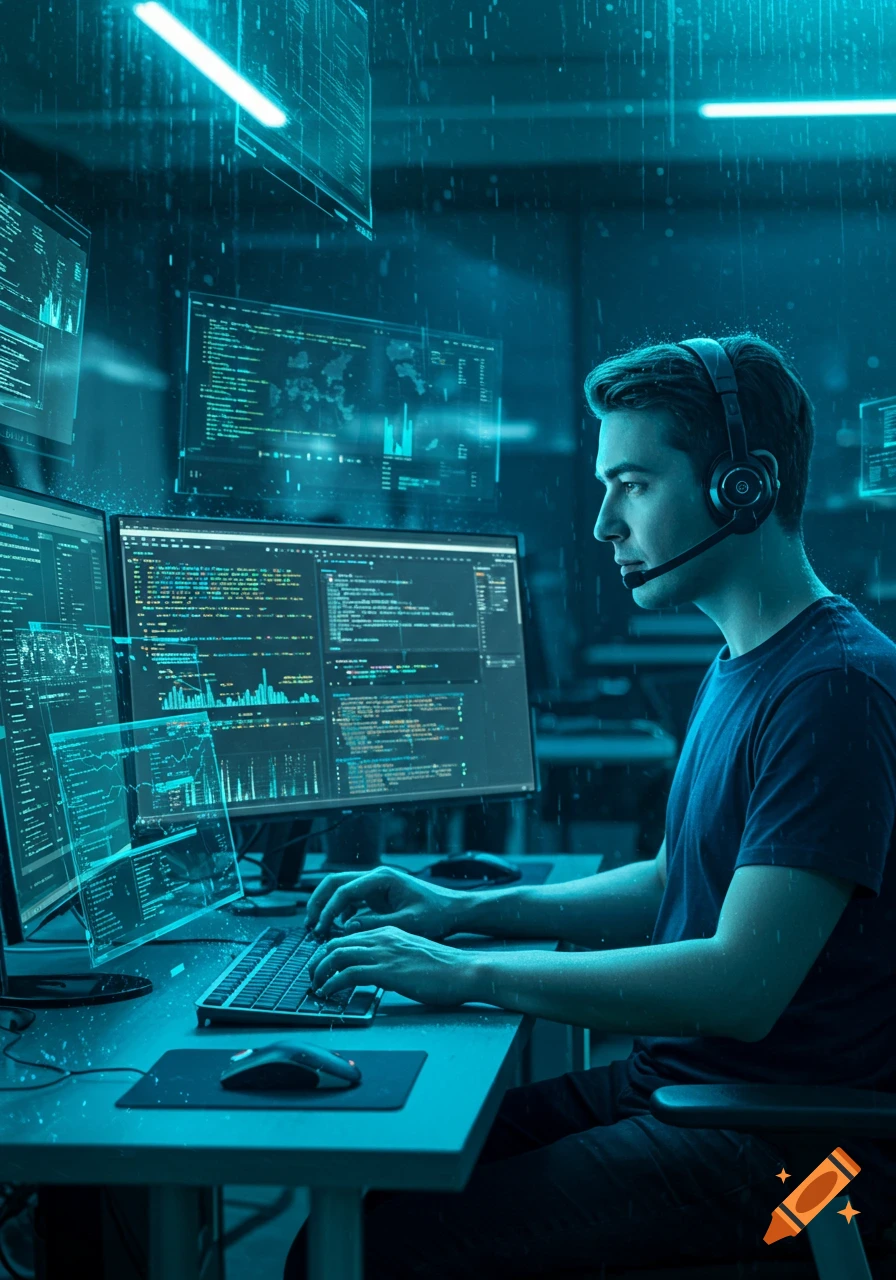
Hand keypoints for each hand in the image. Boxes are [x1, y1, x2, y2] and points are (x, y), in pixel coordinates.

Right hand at [304, 866, 466, 940]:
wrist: (454, 910)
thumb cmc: (436, 914)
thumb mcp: (407, 922)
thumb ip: (376, 923)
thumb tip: (348, 927)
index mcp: (382, 878)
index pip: (344, 889)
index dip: (328, 909)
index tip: (320, 928)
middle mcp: (376, 877)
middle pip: (335, 882)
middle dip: (319, 901)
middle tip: (309, 923)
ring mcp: (376, 885)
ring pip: (341, 889)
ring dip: (327, 906)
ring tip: (317, 927)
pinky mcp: (378, 895)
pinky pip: (351, 900)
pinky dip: (340, 912)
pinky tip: (338, 929)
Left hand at [308, 926, 478, 1006]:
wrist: (462, 970)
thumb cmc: (443, 967)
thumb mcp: (410, 954)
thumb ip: (390, 957)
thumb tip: (374, 972)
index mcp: (388, 931)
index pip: (348, 936)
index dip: (329, 951)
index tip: (322, 965)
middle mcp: (382, 937)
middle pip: (336, 942)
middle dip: (318, 959)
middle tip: (312, 975)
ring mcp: (384, 953)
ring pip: (337, 954)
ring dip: (320, 971)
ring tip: (316, 985)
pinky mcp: (386, 970)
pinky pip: (348, 973)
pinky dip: (333, 983)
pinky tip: (329, 992)